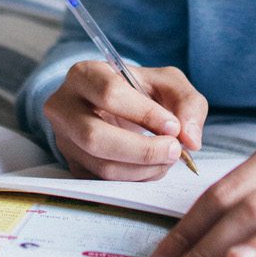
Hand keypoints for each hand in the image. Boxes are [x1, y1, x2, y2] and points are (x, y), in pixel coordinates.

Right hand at [44, 61, 208, 181]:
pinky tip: (153, 167)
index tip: (173, 126)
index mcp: (84, 75)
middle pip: (95, 136)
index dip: (144, 113)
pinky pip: (104, 181)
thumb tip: (190, 139)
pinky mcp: (73, 166)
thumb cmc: (141, 91)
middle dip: (142, 150)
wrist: (119, 108)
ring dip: (143, 169)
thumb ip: (187, 102)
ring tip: (168, 158)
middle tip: (174, 150)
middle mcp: (64, 107)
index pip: (109, 93)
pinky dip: (136, 179)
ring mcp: (65, 139)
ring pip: (101, 165)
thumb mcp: (167, 83)